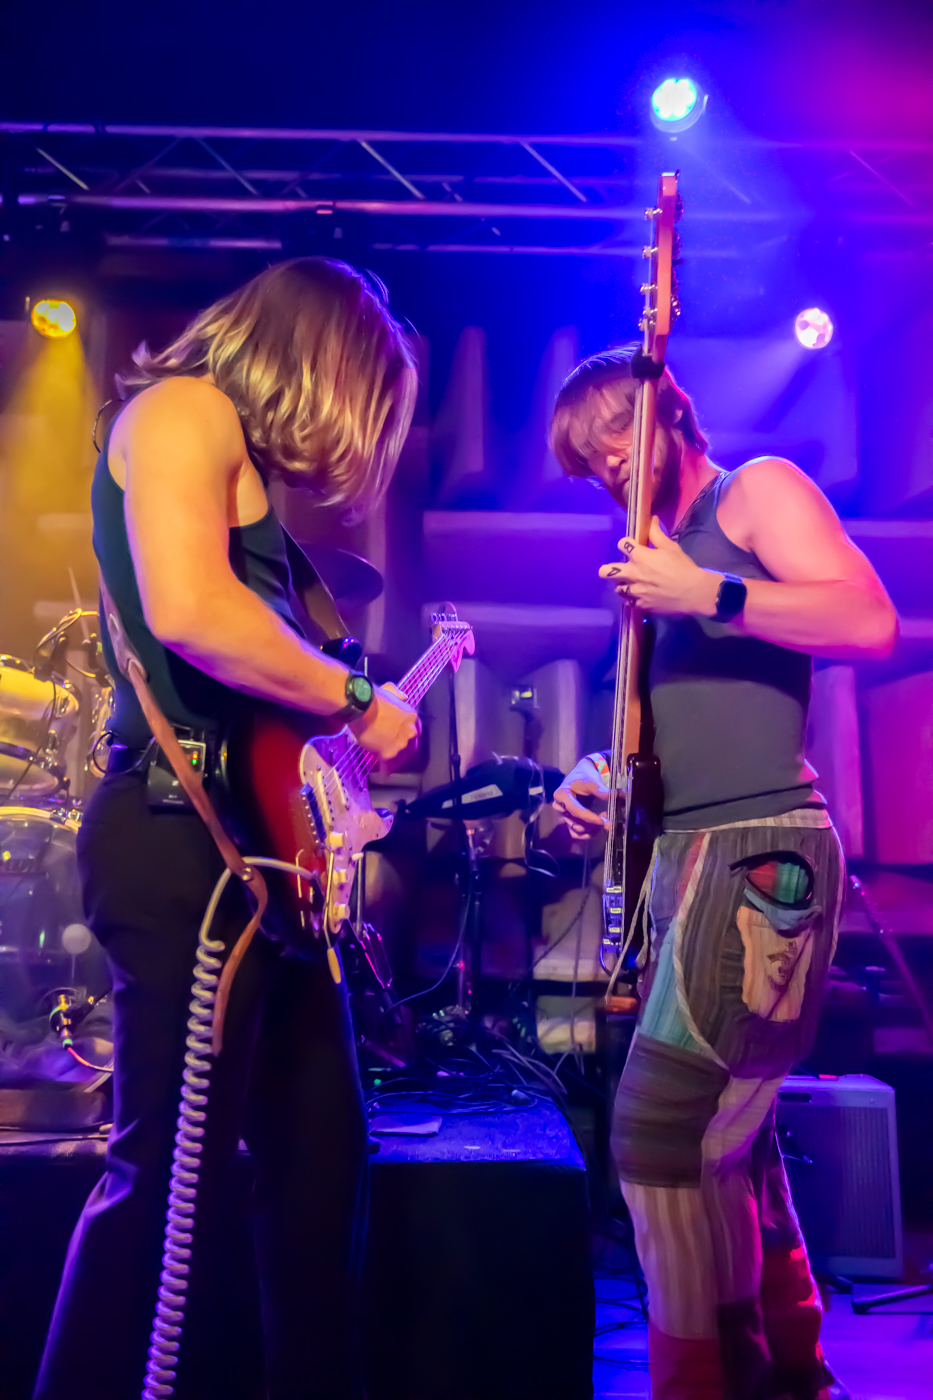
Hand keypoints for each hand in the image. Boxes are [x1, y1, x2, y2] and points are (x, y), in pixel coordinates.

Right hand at [350, 682, 420, 761]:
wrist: (361, 708)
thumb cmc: (373, 698)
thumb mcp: (390, 690)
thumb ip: (399, 696)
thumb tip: (403, 697)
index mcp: (412, 717)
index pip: (415, 731)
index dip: (407, 736)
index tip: (400, 738)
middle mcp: (410, 732)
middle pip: (410, 746)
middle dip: (402, 750)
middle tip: (393, 752)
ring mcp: (401, 744)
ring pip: (400, 757)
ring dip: (393, 759)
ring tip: (384, 762)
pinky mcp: (389, 753)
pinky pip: (387, 764)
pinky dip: (384, 766)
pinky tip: (380, 769)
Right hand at [552, 757, 610, 839]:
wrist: (582, 775)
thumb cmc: (585, 776)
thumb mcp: (592, 781)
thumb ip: (602, 790)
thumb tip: (618, 796)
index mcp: (561, 795)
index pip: (575, 811)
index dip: (589, 818)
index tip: (603, 821)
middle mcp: (560, 807)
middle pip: (575, 823)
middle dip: (592, 825)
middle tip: (608, 821)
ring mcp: (564, 815)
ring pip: (576, 830)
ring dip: (591, 830)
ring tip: (604, 821)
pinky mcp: (570, 821)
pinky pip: (576, 833)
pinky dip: (587, 834)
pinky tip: (598, 829)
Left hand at [599, 517, 720, 615]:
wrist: (692, 592)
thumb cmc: (682, 567)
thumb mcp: (671, 547)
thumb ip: (657, 533)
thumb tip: (651, 519)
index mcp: (640, 556)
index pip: (621, 544)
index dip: (626, 544)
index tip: (632, 547)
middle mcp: (633, 573)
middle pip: (606, 572)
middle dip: (608, 569)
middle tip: (619, 569)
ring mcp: (635, 591)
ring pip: (617, 588)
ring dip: (622, 584)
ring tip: (631, 583)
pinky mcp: (641, 604)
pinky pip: (628, 602)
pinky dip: (631, 598)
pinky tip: (638, 595)